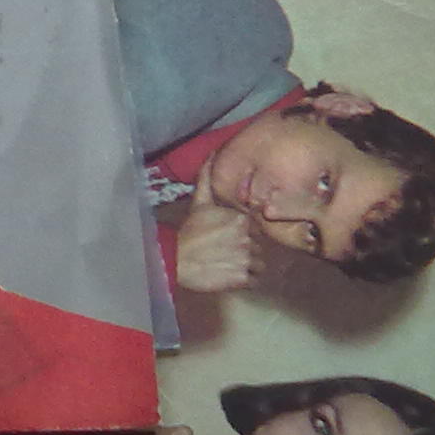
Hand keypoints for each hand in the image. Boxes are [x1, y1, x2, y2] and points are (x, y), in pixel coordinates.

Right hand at [175, 164, 260, 292]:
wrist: (175, 259)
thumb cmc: (188, 231)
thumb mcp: (199, 203)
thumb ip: (208, 179)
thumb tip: (213, 153)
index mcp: (241, 219)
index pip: (256, 229)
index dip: (244, 234)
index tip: (229, 237)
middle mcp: (248, 238)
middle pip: (259, 247)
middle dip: (247, 250)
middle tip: (226, 251)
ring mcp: (246, 259)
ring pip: (260, 265)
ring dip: (248, 266)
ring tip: (228, 264)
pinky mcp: (243, 278)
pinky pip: (255, 280)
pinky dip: (246, 280)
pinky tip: (230, 274)